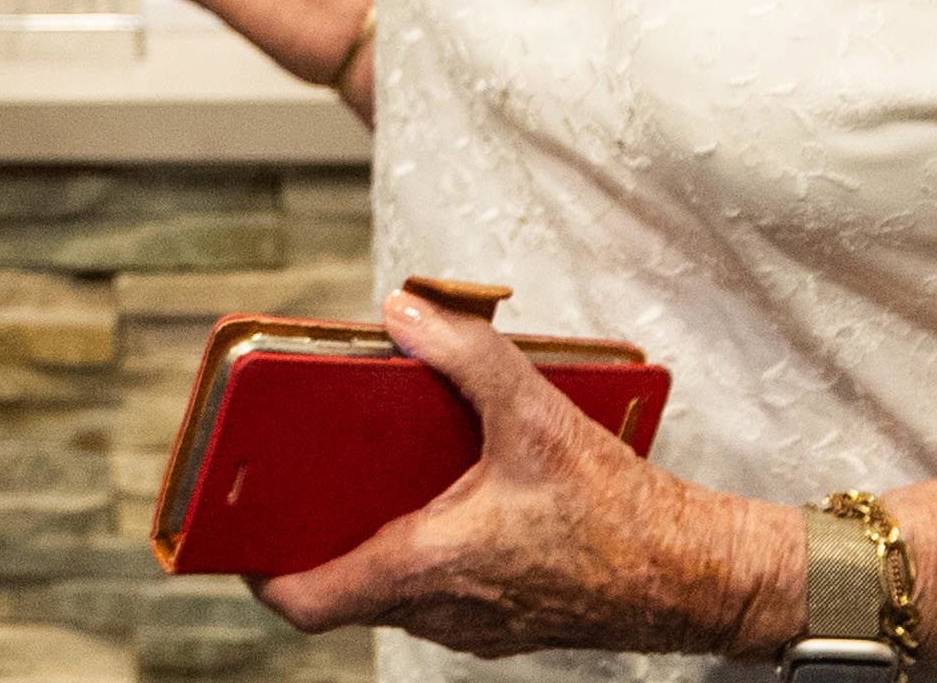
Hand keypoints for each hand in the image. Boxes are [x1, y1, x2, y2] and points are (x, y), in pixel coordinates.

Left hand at [254, 289, 793, 660]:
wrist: (693, 576)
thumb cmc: (620, 513)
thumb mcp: (535, 414)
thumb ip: (464, 353)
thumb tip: (404, 313)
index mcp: (428, 565)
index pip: (310, 598)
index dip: (264, 569)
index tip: (242, 532)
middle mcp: (440, 608)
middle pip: (346, 584)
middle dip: (323, 530)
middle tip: (310, 477)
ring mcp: (472, 624)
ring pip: (394, 587)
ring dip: (380, 535)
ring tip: (381, 472)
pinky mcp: (505, 621)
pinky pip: (440, 590)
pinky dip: (429, 548)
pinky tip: (453, 495)